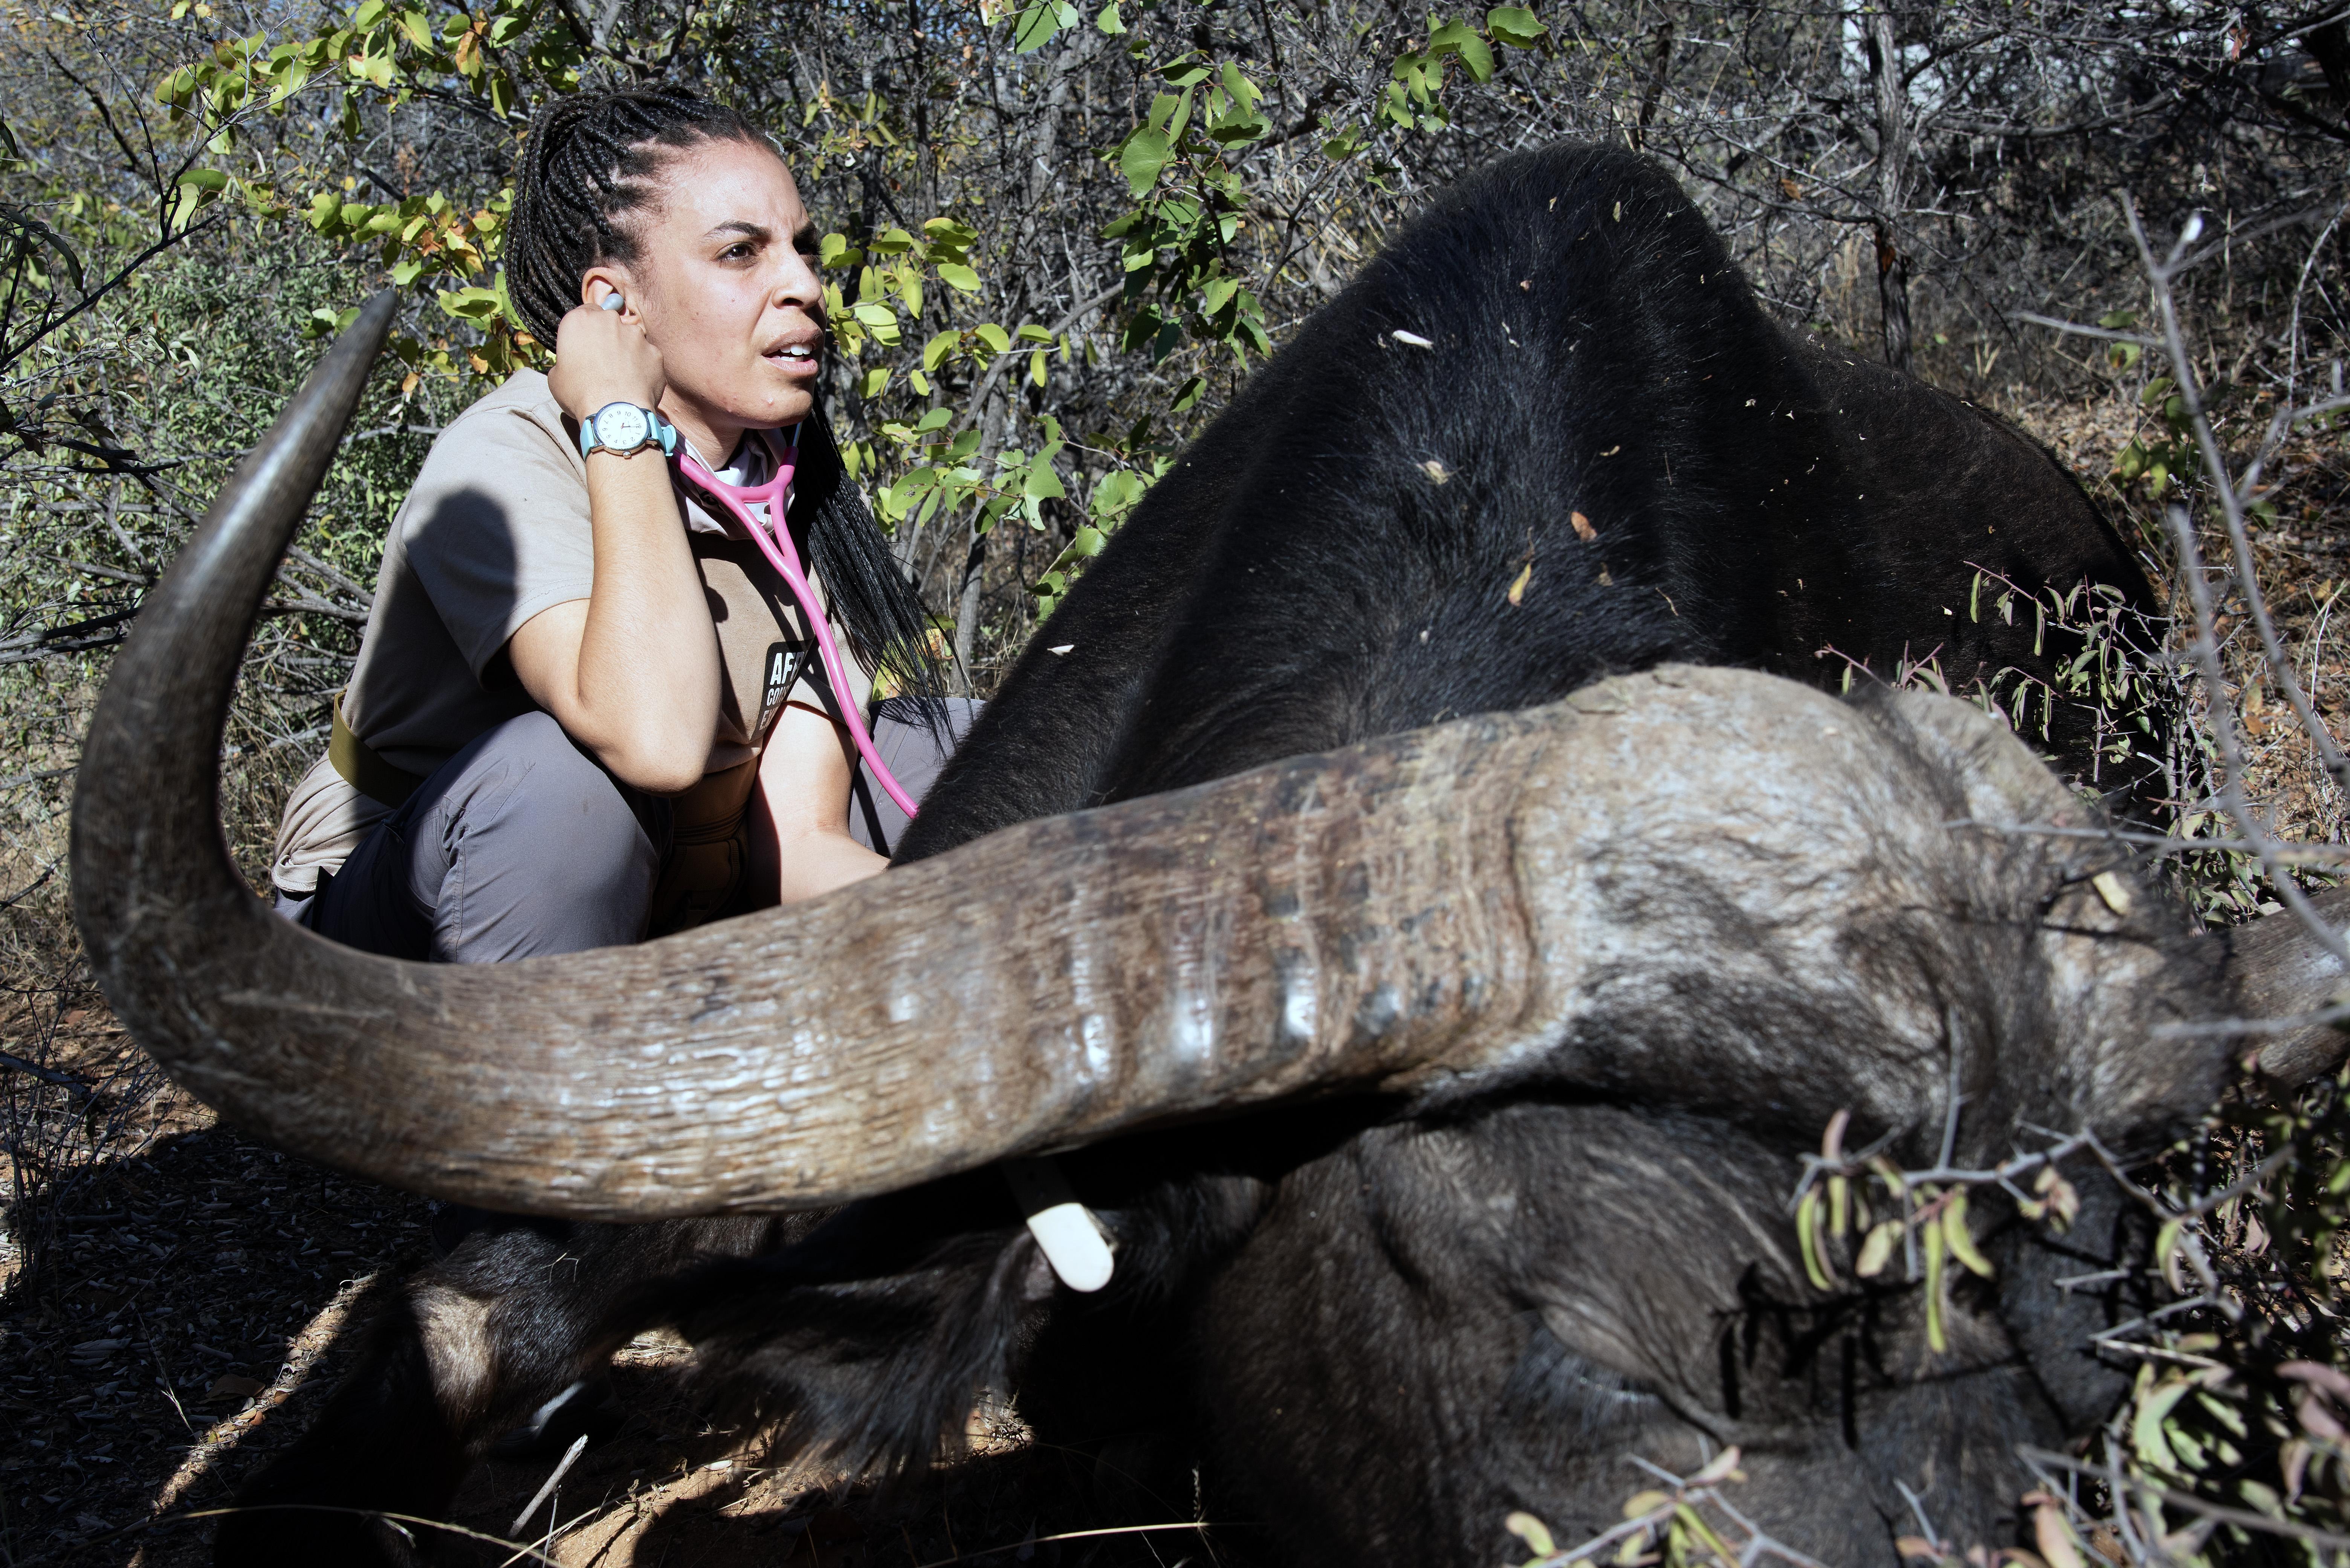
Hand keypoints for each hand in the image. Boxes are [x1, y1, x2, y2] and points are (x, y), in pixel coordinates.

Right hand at [548, 298, 665, 421]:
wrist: (613, 413)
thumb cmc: (579, 394)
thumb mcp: (556, 376)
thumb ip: (567, 359)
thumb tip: (574, 363)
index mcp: (580, 320)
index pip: (586, 313)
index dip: (588, 330)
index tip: (588, 344)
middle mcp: (609, 320)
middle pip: (611, 323)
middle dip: (609, 337)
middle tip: (604, 362)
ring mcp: (635, 335)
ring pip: (632, 338)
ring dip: (628, 351)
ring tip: (621, 376)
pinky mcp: (654, 352)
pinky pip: (648, 356)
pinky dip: (644, 367)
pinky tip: (636, 384)